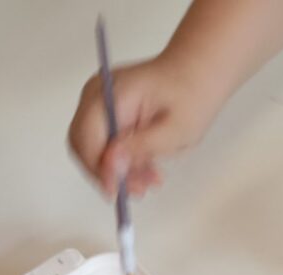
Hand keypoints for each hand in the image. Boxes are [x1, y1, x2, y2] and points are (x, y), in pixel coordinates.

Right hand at [68, 55, 219, 197]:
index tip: (115, 191)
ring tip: (150, 182)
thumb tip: (111, 164)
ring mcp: (100, 104)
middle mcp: (97, 96)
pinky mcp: (110, 114)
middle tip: (136, 191)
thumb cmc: (191, 95)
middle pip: (84, 144)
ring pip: (96, 148)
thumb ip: (142, 147)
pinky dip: (126, 162)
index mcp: (111, 93)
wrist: (197, 74)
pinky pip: (108, 144)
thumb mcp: (175, 130)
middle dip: (107, 173)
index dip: (98, 168)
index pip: (87, 136)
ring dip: (120, 171)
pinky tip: (149, 172)